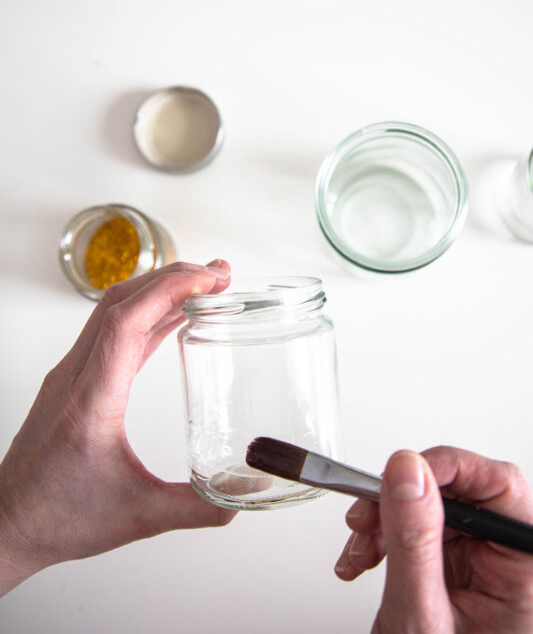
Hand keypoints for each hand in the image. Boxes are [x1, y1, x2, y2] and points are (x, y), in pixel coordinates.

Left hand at [0, 259, 232, 596]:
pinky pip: (110, 333)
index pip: (126, 322)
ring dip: (157, 290)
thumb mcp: (137, 517)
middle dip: (172, 277)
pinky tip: (172, 319)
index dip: (169, 289)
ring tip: (202, 286)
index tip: (208, 279)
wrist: (9, 525)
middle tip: (217, 274)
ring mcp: (70, 375)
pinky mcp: (73, 382)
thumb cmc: (57, 518)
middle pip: (120, 302)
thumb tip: (243, 494)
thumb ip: (195, 506)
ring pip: (112, 311)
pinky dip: (145, 315)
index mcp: (91, 401)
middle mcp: (75, 377)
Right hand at [335, 447, 532, 632]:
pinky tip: (366, 558)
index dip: (445, 468)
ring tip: (361, 552)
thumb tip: (407, 470)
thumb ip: (414, 540)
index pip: (498, 484)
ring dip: (386, 519)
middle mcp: (509, 559)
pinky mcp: (458, 565)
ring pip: (433, 502)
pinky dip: (386, 536)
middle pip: (459, 488)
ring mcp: (483, 562)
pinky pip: (420, 526)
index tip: (398, 477)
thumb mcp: (421, 616)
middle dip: (402, 499)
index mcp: (524, 569)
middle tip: (367, 522)